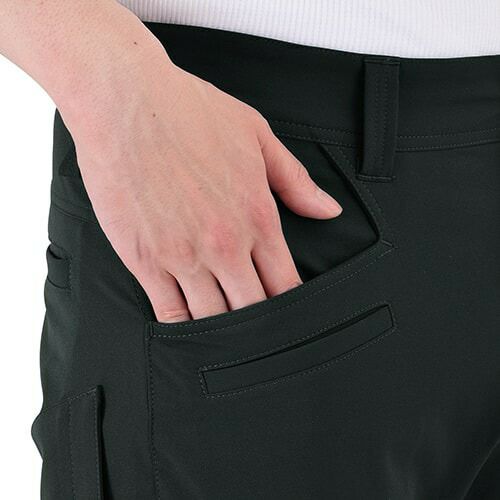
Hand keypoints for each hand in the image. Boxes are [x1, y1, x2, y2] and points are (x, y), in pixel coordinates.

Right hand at [67, 52, 341, 321]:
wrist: (126, 102)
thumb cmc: (191, 113)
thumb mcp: (257, 137)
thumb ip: (296, 181)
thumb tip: (330, 212)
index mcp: (257, 216)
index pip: (286, 283)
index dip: (292, 306)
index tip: (291, 316)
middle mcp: (225, 244)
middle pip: (254, 309)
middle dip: (260, 325)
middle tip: (262, 334)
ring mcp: (183, 255)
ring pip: (213, 318)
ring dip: (223, 331)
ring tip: (226, 337)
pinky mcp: (144, 259)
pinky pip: (169, 311)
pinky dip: (182, 326)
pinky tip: (189, 328)